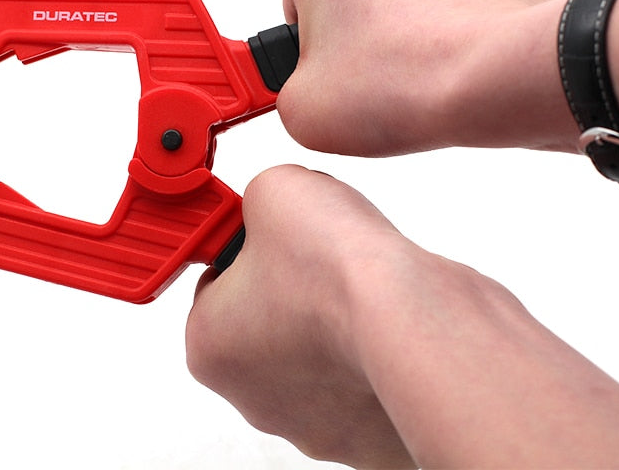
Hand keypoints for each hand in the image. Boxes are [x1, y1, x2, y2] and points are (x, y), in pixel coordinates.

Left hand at [186, 165, 618, 468]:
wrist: (409, 316)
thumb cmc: (332, 270)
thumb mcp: (271, 190)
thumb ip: (257, 198)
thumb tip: (272, 202)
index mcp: (209, 346)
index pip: (215, 283)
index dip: (244, 245)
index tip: (265, 229)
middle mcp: (253, 395)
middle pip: (263, 317)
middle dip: (287, 281)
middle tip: (313, 249)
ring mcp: (314, 420)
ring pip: (314, 345)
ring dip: (329, 310)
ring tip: (353, 276)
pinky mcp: (368, 429)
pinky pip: (360, 369)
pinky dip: (369, 339)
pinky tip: (381, 308)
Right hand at [278, 0, 577, 155]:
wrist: (502, 80)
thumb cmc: (406, 87)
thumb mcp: (303, 110)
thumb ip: (286, 85)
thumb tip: (307, 79)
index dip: (324, 35)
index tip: (347, 62)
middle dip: (377, 6)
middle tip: (399, 59)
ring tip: (448, 43)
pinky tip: (487, 20)